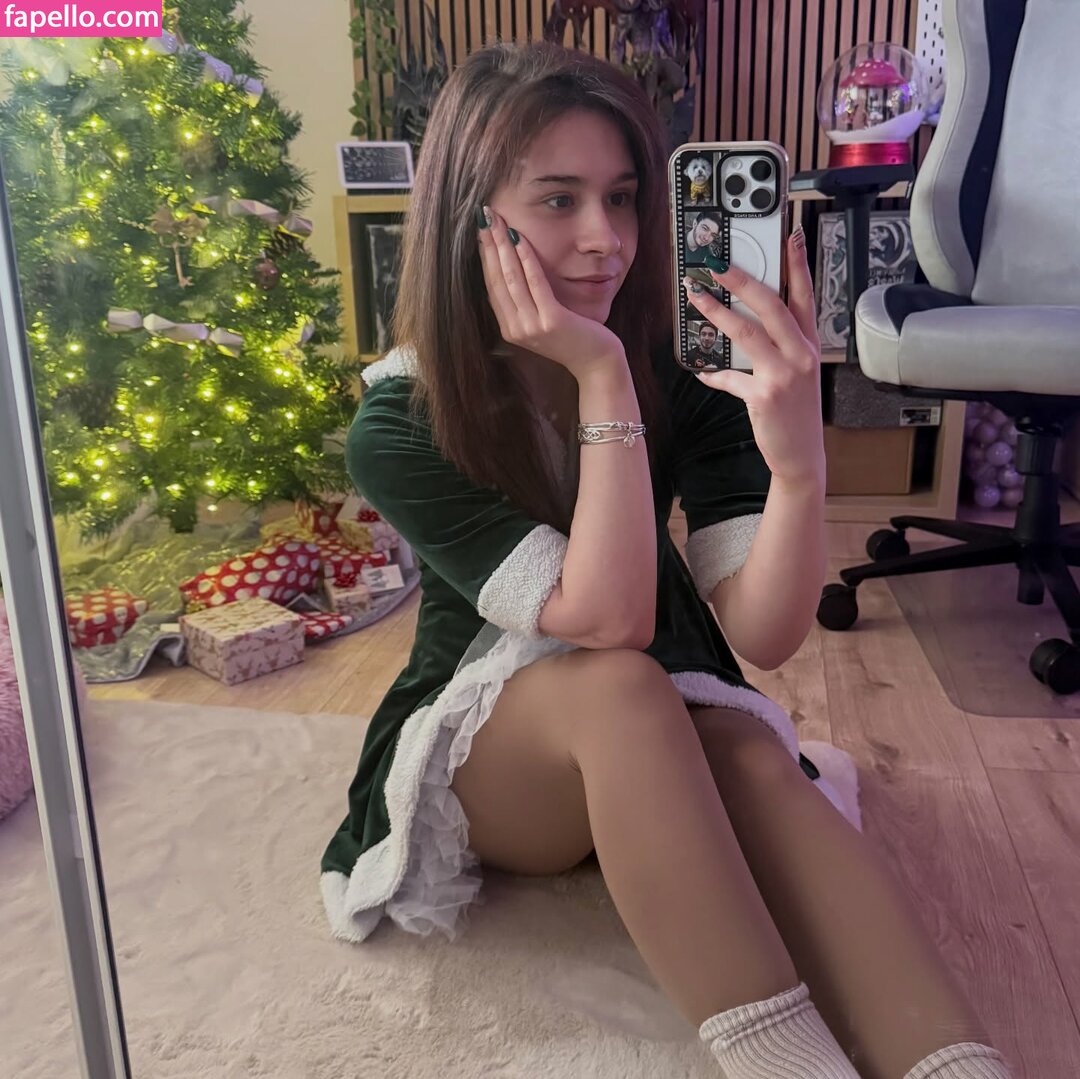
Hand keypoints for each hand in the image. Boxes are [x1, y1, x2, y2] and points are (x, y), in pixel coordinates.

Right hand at [477, 206, 626, 380]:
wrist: (596, 364)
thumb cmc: (573, 338)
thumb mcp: (543, 320)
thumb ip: (526, 302)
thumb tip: (513, 269)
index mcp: (510, 328)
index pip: (491, 285)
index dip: (484, 255)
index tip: (481, 228)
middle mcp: (515, 329)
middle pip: (496, 278)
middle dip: (489, 244)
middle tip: (483, 215)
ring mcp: (532, 327)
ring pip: (511, 279)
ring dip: (503, 246)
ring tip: (497, 220)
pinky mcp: (551, 321)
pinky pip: (535, 284)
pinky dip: (527, 259)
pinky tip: (521, 239)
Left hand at [682, 227, 824, 487]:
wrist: (802, 455)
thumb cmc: (796, 412)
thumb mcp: (796, 373)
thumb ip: (778, 347)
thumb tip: (746, 324)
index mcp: (809, 344)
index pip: (805, 295)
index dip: (799, 264)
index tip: (792, 235)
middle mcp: (800, 354)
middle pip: (771, 305)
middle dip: (742, 280)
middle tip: (717, 264)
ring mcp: (783, 375)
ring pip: (746, 333)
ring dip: (716, 313)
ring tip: (695, 296)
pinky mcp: (763, 397)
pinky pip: (729, 378)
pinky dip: (713, 375)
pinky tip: (702, 372)